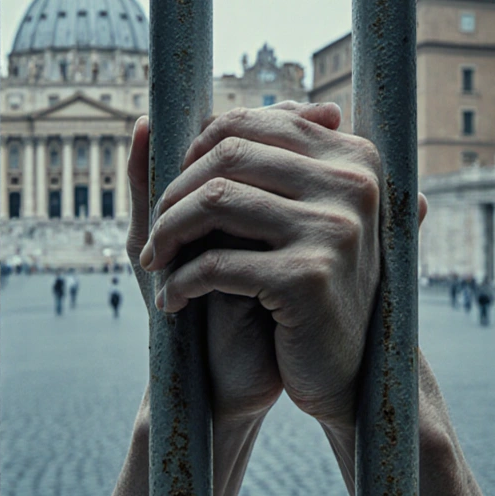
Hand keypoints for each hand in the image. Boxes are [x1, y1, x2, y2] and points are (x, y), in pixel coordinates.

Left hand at [140, 103, 425, 429]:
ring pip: (217, 200)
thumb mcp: (260, 224)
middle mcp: (351, 183)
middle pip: (227, 156)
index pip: (247, 125)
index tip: (174, 198)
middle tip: (156, 237)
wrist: (338, 374)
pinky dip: (181, 281)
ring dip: (168, 234)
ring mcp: (335, 228)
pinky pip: (218, 263)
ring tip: (157, 263)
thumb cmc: (292, 294)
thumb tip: (143, 121)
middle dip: (174, 195)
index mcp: (349, 157)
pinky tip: (173, 301)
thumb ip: (205, 171)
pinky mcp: (310, 277)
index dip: (193, 157)